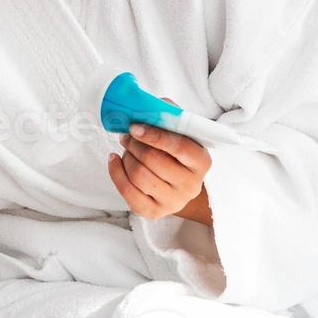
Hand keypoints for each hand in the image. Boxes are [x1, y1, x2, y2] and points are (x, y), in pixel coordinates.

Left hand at [108, 96, 213, 221]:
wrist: (178, 184)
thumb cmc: (177, 152)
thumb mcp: (181, 132)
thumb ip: (169, 115)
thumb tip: (149, 105)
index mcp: (201, 162)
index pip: (179, 147)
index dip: (154, 135)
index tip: (135, 126)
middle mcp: (191, 185)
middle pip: (154, 161)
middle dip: (135, 144)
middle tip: (127, 135)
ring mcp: (173, 202)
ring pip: (139, 176)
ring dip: (126, 156)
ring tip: (126, 147)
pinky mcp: (154, 212)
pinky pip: (127, 192)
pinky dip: (116, 172)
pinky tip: (115, 160)